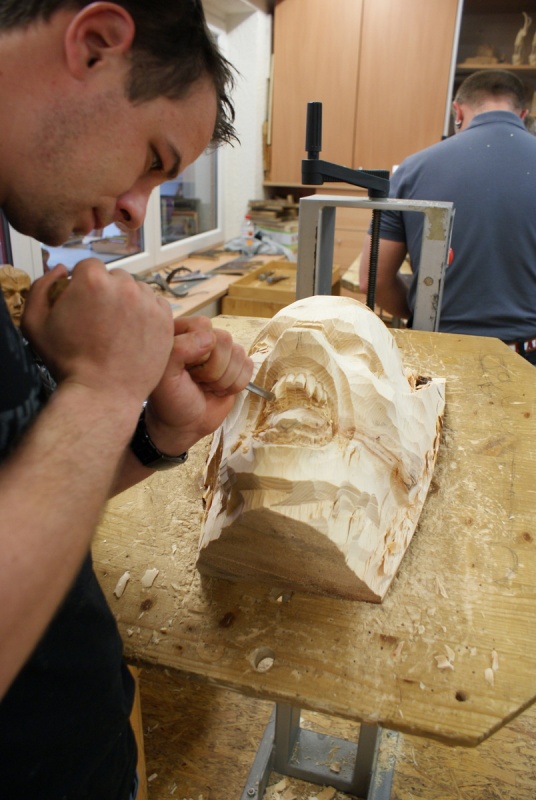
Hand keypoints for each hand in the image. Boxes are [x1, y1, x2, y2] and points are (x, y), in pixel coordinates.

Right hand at [21, 260, 173, 413]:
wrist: (102, 393)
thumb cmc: (68, 362)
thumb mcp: (34, 322)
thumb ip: (41, 287)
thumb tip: (61, 270)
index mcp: (92, 279)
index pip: (88, 267)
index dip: (83, 286)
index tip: (83, 305)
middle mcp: (124, 285)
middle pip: (114, 277)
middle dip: (106, 293)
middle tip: (100, 321)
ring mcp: (148, 302)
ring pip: (136, 290)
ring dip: (128, 302)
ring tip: (117, 329)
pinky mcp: (165, 319)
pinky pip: (155, 305)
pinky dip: (146, 314)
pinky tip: (133, 333)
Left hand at [145, 316, 253, 452]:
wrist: (186, 424)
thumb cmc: (171, 400)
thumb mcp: (165, 376)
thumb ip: (178, 349)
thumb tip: (209, 339)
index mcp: (181, 332)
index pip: (203, 326)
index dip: (198, 351)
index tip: (185, 369)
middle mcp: (203, 337)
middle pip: (224, 339)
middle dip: (212, 369)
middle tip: (196, 381)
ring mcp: (221, 351)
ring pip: (238, 353)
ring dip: (223, 379)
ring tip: (206, 386)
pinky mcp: (237, 365)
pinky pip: (249, 366)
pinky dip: (235, 384)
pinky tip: (219, 390)